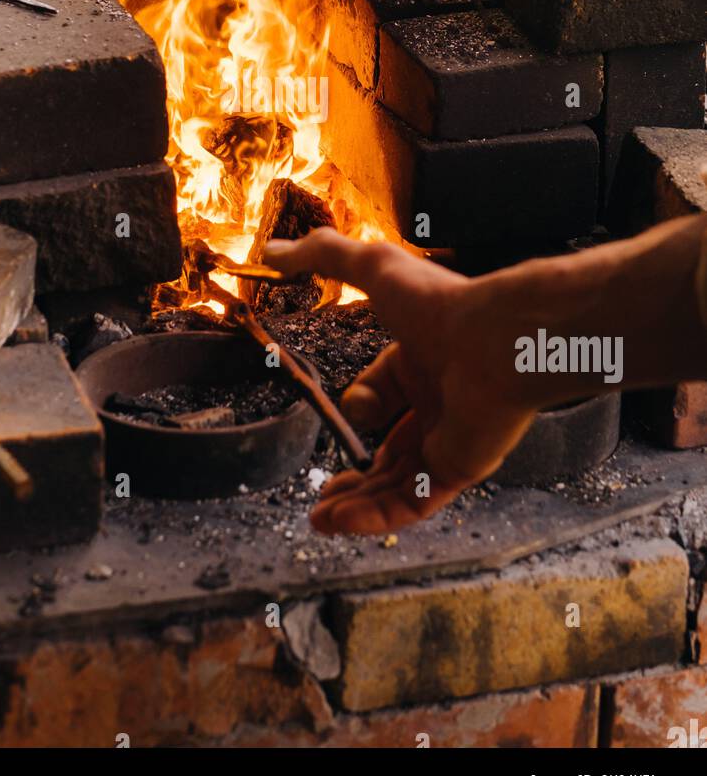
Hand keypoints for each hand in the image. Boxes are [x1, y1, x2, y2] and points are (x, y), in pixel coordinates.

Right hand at [263, 229, 536, 534]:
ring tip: (318, 520)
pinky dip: (373, 516)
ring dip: (355, 502)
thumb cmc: (441, 303)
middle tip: (320, 492)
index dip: (359, 403)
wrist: (501, 341)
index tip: (347, 407)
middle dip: (352, 472)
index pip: (381, 393)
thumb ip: (324, 256)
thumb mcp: (373, 269)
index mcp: (421, 360)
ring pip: (395, 481)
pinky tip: (337, 523)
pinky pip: (410, 502)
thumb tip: (275, 251)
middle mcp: (438, 402)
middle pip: (387, 446)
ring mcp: (450, 439)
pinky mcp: (458, 470)